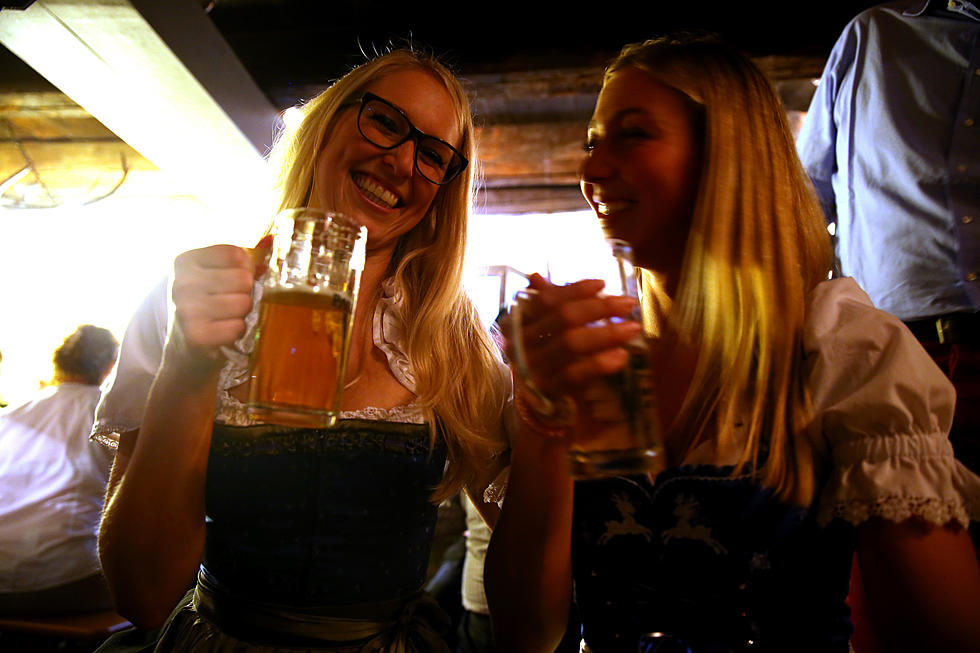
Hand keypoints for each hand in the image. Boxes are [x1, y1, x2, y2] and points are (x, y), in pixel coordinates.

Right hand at [167, 236, 271, 372]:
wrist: (186, 350)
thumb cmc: (209, 306)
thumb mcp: (220, 276)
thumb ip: (246, 257)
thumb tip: (271, 239)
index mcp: (185, 261)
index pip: (238, 254)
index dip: (245, 269)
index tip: (230, 281)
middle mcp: (181, 282)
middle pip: (244, 279)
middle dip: (244, 293)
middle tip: (228, 304)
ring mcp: (185, 309)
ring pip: (244, 303)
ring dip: (241, 314)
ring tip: (225, 318)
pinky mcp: (195, 336)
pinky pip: (238, 327)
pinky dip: (236, 332)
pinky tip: (222, 334)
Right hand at [504, 273, 641, 405]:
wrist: (530, 403)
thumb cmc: (539, 356)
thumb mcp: (537, 329)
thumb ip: (543, 305)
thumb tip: (536, 276)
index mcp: (516, 322)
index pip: (546, 299)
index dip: (575, 289)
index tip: (602, 284)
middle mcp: (520, 343)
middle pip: (564, 318)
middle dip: (600, 307)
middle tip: (629, 304)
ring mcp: (533, 367)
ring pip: (572, 343)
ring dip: (607, 333)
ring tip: (633, 328)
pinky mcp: (548, 390)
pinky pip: (575, 374)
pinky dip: (599, 363)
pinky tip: (620, 356)